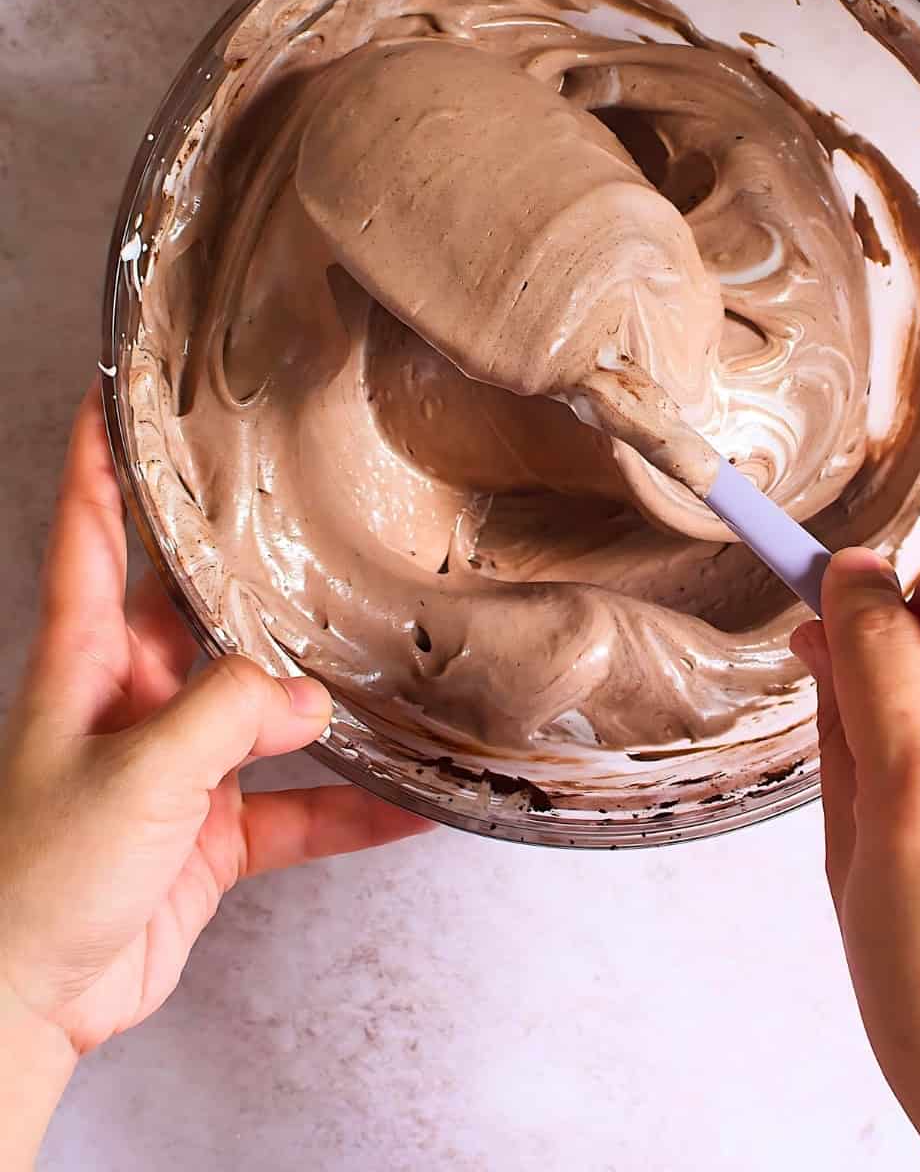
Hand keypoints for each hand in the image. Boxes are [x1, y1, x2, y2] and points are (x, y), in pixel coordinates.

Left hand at [0, 388, 428, 1160]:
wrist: (31, 1000)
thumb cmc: (41, 876)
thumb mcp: (137, 774)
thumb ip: (227, 718)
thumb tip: (310, 694)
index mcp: (88, 660)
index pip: (89, 533)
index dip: (96, 459)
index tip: (114, 388)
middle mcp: (135, 698)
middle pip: (199, 611)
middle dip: (252, 570)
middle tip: (311, 512)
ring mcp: (179, 765)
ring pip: (265, 709)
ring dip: (324, 701)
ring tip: (394, 659)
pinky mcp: (213, 832)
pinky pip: (301, 807)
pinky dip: (355, 810)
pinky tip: (413, 806)